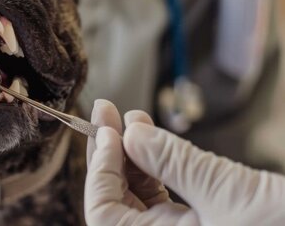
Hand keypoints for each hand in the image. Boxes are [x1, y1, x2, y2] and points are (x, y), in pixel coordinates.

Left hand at [85, 100, 284, 225]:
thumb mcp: (228, 192)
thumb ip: (174, 163)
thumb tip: (128, 133)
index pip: (103, 215)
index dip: (98, 170)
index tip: (105, 129)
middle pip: (117, 205)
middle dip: (110, 157)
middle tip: (105, 112)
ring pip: (140, 201)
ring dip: (132, 158)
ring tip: (130, 118)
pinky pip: (165, 202)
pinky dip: (157, 169)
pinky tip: (152, 137)